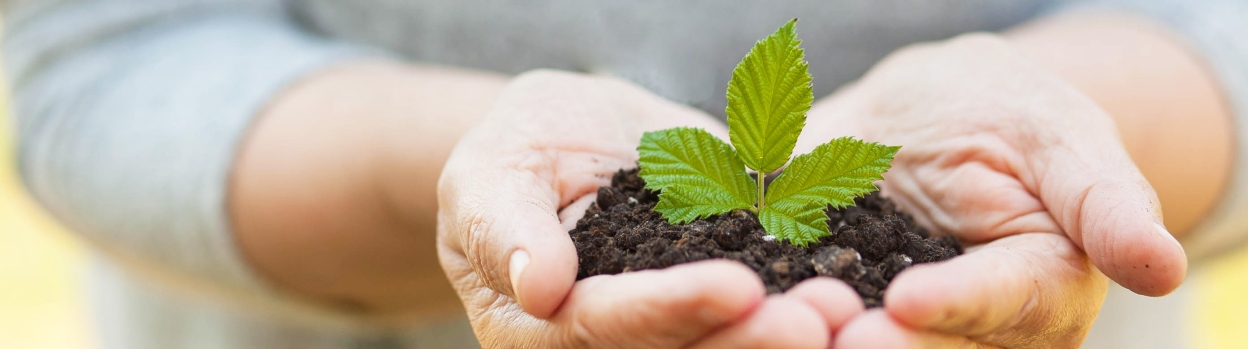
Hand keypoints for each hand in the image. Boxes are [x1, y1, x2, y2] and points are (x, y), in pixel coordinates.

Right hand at [438, 70, 862, 347]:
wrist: (573, 139)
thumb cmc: (516, 152)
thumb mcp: (491, 174)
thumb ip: (506, 227)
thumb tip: (540, 289)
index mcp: (541, 331)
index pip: (606, 329)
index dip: (670, 311)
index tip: (735, 288)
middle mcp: (609, 345)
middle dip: (750, 341)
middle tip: (819, 318)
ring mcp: (667, 327)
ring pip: (727, 345)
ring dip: (788, 336)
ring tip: (848, 307)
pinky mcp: (715, 303)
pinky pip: (757, 313)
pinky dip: (803, 302)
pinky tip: (858, 289)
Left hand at [797, 34, 1185, 347]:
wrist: (922, 113)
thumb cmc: (1004, 112)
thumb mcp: (1055, 134)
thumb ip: (1100, 201)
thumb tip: (1164, 269)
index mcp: (1044, 290)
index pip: (1006, 306)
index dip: (959, 307)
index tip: (907, 301)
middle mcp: (974, 329)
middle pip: (929, 348)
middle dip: (875, 344)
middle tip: (819, 327)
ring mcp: (904, 327)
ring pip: (868, 342)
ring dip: (816, 337)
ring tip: (771, 322)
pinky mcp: (839, 309)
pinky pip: (811, 320)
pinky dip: (772, 318)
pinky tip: (734, 307)